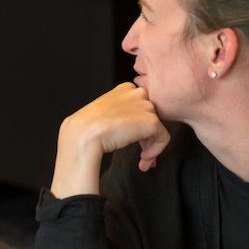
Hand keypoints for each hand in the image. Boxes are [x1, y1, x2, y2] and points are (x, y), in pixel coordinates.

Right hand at [50, 82, 171, 197]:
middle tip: (142, 153)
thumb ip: (121, 111)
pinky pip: (163, 138)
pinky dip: (156, 151)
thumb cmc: (88, 125)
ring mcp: (145, 106)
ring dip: (151, 146)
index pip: (140, 106)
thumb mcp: (104, 110)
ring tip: (143, 159)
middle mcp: (137, 93)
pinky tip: (143, 158)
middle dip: (147, 137)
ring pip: (158, 128)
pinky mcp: (152, 121)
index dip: (138, 125)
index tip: (134, 139)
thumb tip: (132, 127)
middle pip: (151, 116)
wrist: (84, 133)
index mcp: (124, 88)